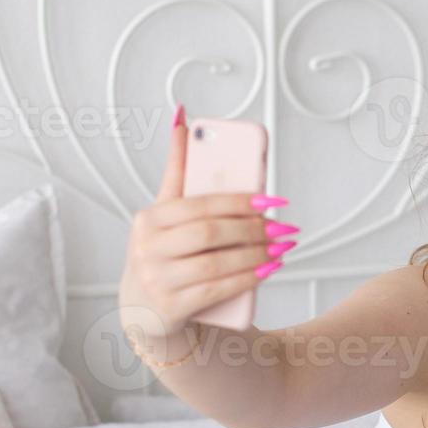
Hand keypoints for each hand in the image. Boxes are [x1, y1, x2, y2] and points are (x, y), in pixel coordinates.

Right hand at [118, 109, 295, 342]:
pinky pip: (216, 290)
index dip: (241, 202)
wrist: (144, 309)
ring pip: (217, 263)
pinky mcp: (170, 308)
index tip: (272, 201)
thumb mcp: (164, 212)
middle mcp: (147, 248)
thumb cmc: (162, 254)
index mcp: (149, 219)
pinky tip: (267, 270)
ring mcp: (157, 280)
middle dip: (253, 230)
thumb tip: (183, 118)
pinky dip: (247, 279)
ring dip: (256, 255)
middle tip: (282, 228)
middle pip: (211, 233)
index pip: (201, 205)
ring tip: (281, 249)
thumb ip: (177, 169)